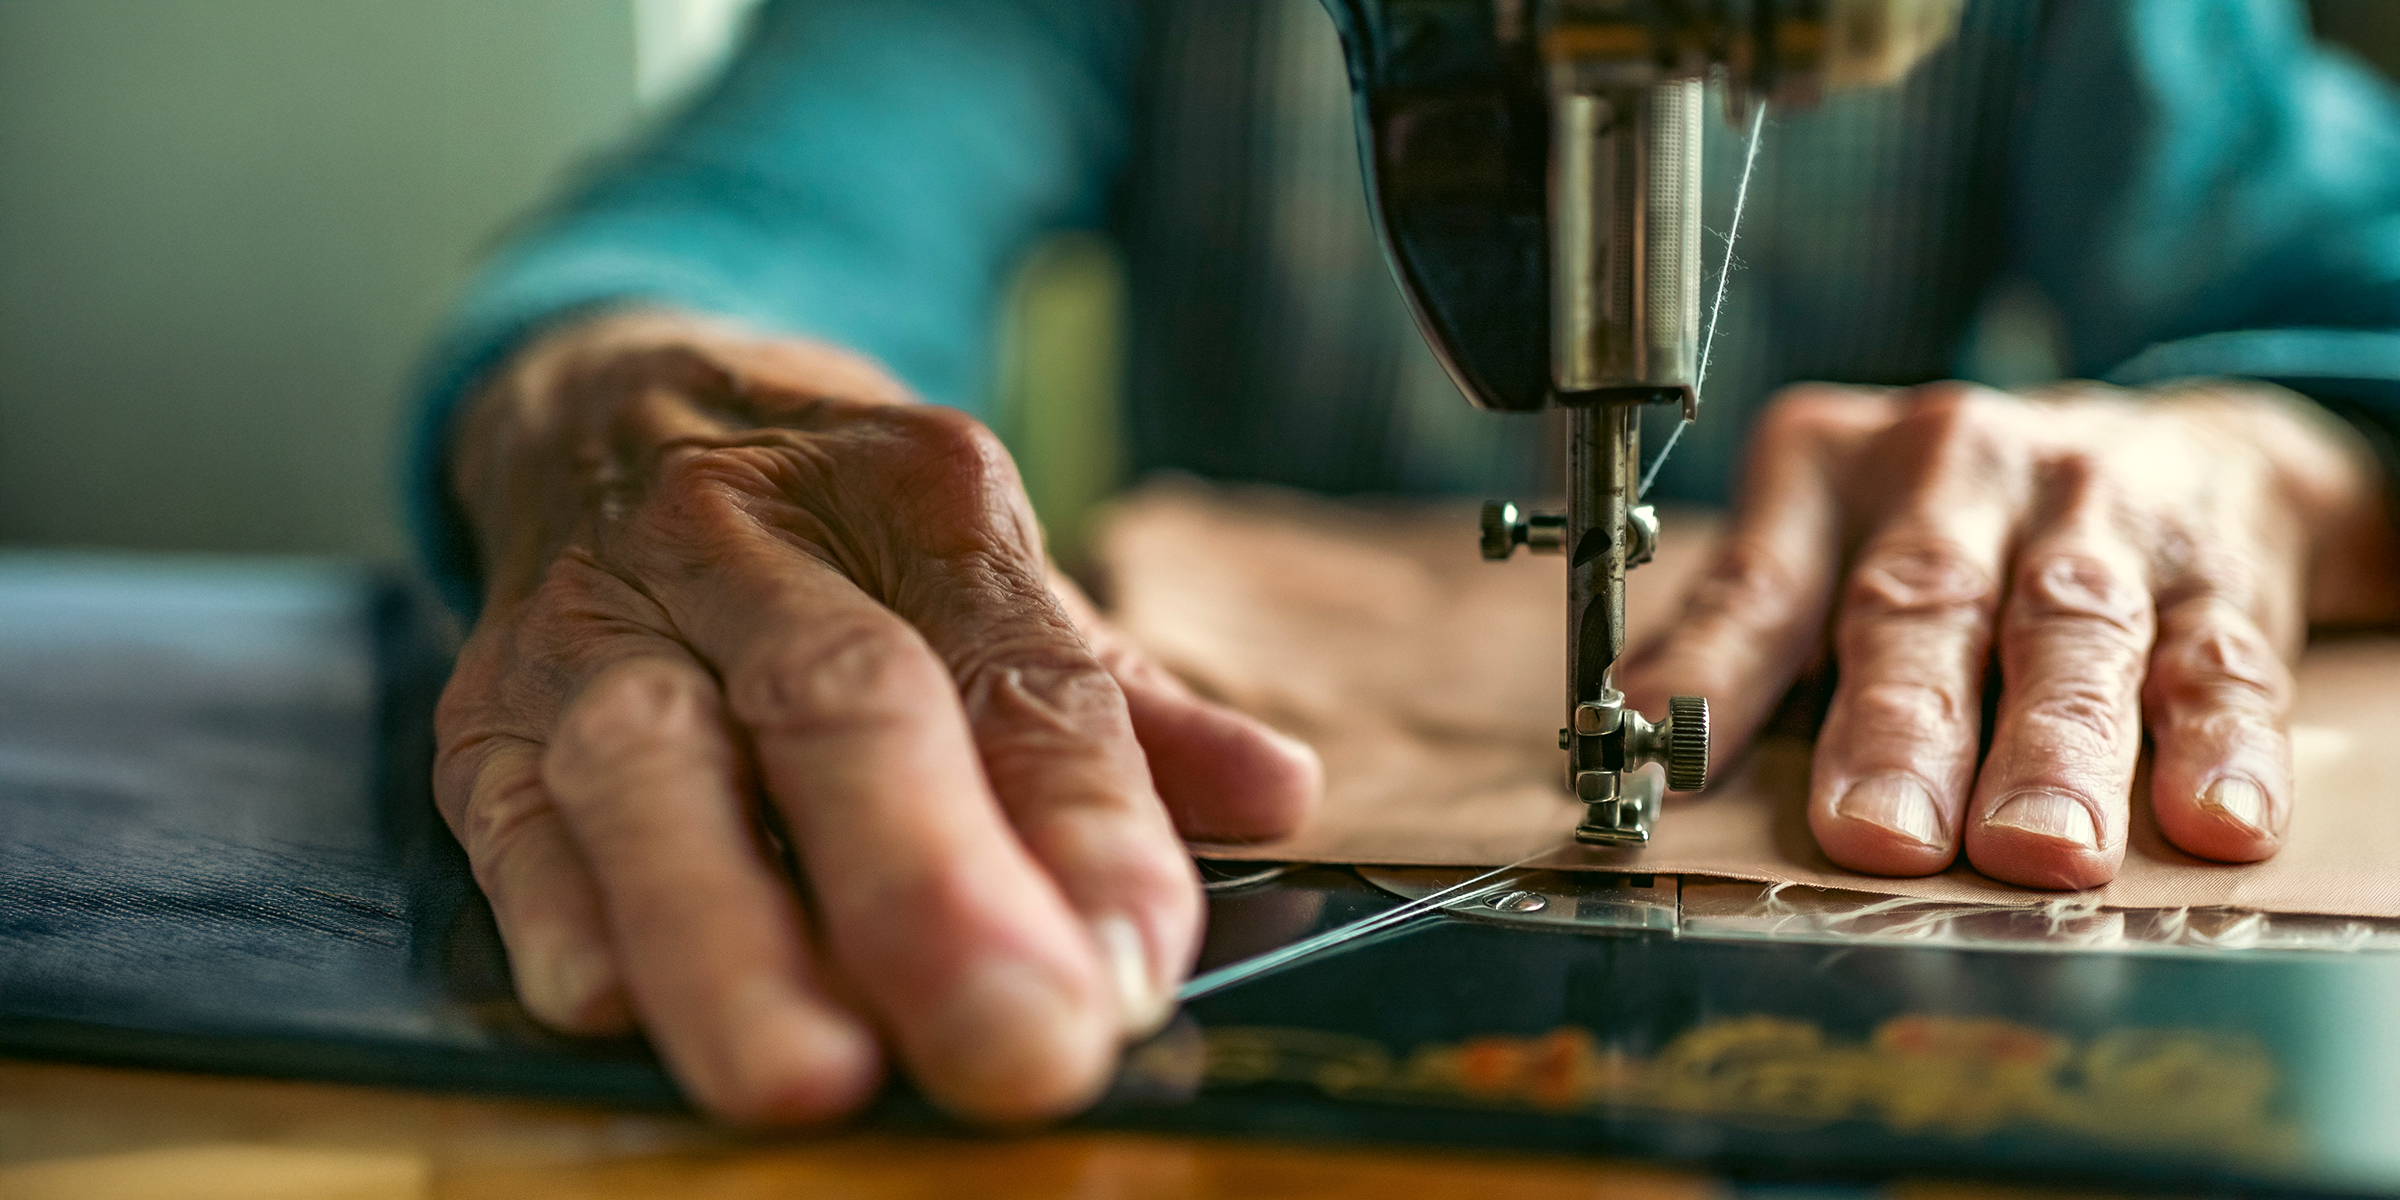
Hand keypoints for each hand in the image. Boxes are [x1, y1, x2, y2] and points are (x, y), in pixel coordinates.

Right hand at [433, 312, 1319, 1122]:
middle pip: (843, 699)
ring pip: (653, 763)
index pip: (1026, 672)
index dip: (1090, 826)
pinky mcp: (484, 704)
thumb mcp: (993, 577)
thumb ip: (1124, 708)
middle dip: (930, 886)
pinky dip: (557, 911)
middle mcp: (755, 537)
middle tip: (1019, 1045)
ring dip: (730, 932)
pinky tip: (606, 1005)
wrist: (617, 399)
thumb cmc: (842, 526)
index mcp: (925, 497)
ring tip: (807, 1074)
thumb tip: (1277, 796)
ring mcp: (606, 616)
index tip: (1140, 966)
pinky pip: (512, 810)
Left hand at [1620, 380, 2397, 887]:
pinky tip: (2210, 819)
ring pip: (2069, 631)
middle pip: (1920, 603)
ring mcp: (2097, 516)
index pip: (1762, 580)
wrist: (2186, 448)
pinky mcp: (2220, 574)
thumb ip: (1746, 635)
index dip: (1716, 672)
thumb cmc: (1965, 524)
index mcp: (1836, 470)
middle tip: (1876, 833)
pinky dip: (2218, 746)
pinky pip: (2218, 662)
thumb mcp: (1833, 537)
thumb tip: (1633, 739)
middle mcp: (1960, 473)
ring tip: (2036, 849)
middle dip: (1898, 727)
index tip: (1670, 761)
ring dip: (2053, 747)